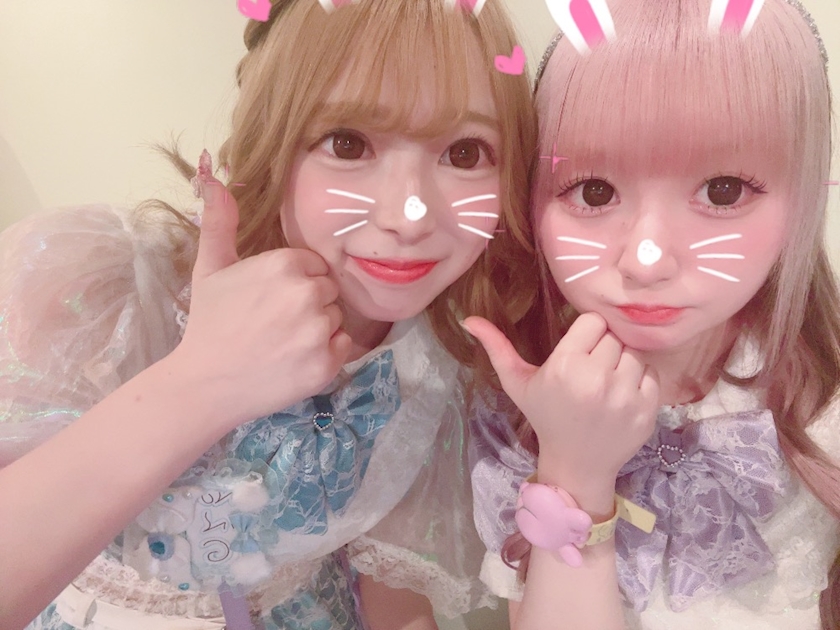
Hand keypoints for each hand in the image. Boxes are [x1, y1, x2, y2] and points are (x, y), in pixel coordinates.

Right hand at [171, 169, 351, 426]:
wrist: (205, 383)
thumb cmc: (209, 324)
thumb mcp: (210, 268)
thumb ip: (219, 222)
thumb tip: (216, 179)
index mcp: (285, 264)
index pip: (314, 264)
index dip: (296, 281)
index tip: (272, 300)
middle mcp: (307, 294)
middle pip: (329, 290)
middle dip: (310, 303)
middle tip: (277, 323)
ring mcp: (319, 331)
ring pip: (337, 318)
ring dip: (319, 328)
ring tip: (285, 341)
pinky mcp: (327, 364)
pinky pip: (344, 346)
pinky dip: (327, 354)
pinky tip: (297, 359)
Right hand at [463, 313, 657, 505]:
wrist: (576, 464)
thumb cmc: (545, 417)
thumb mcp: (517, 383)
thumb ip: (496, 348)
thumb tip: (467, 319)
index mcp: (566, 366)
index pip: (593, 321)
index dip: (586, 334)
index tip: (579, 351)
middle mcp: (597, 378)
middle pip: (614, 336)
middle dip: (604, 349)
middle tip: (592, 370)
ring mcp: (625, 395)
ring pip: (635, 353)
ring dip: (623, 363)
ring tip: (607, 382)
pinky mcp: (646, 409)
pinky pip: (652, 373)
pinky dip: (640, 381)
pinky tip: (622, 395)